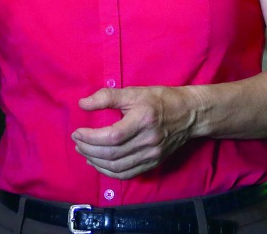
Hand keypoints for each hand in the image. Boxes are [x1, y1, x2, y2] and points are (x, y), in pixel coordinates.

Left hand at [71, 85, 202, 178]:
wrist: (189, 115)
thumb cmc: (160, 100)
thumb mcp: (134, 92)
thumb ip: (107, 97)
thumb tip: (82, 104)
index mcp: (143, 121)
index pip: (112, 136)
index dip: (90, 137)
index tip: (77, 132)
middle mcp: (148, 142)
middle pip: (112, 154)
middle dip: (89, 150)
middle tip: (77, 142)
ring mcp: (152, 155)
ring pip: (118, 167)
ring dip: (96, 162)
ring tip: (84, 152)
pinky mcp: (154, 163)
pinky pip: (128, 174)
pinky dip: (110, 172)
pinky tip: (99, 164)